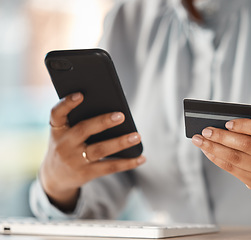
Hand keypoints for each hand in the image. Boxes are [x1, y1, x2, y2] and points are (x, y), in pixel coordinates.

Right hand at [40, 92, 144, 210]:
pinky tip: (141, 157)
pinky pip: (109, 167)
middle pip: (83, 130)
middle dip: (102, 122)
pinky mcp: (86, 174)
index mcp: (57, 129)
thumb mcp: (65, 133)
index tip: (80, 94)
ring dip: (120, 142)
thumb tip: (113, 110)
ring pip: (100, 150)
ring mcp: (74, 160)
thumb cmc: (67, 145)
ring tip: (137, 136)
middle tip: (121, 115)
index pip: (56, 113)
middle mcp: (63, 144)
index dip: (67, 103)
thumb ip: (80, 120)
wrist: (55, 177)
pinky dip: (127, 163)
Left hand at [191, 119, 250, 196]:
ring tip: (199, 140)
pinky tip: (207, 151)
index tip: (227, 123)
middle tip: (206, 130)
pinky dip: (216, 158)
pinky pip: (231, 169)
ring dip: (213, 148)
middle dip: (222, 137)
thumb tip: (222, 125)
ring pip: (235, 159)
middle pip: (246, 145)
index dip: (244, 125)